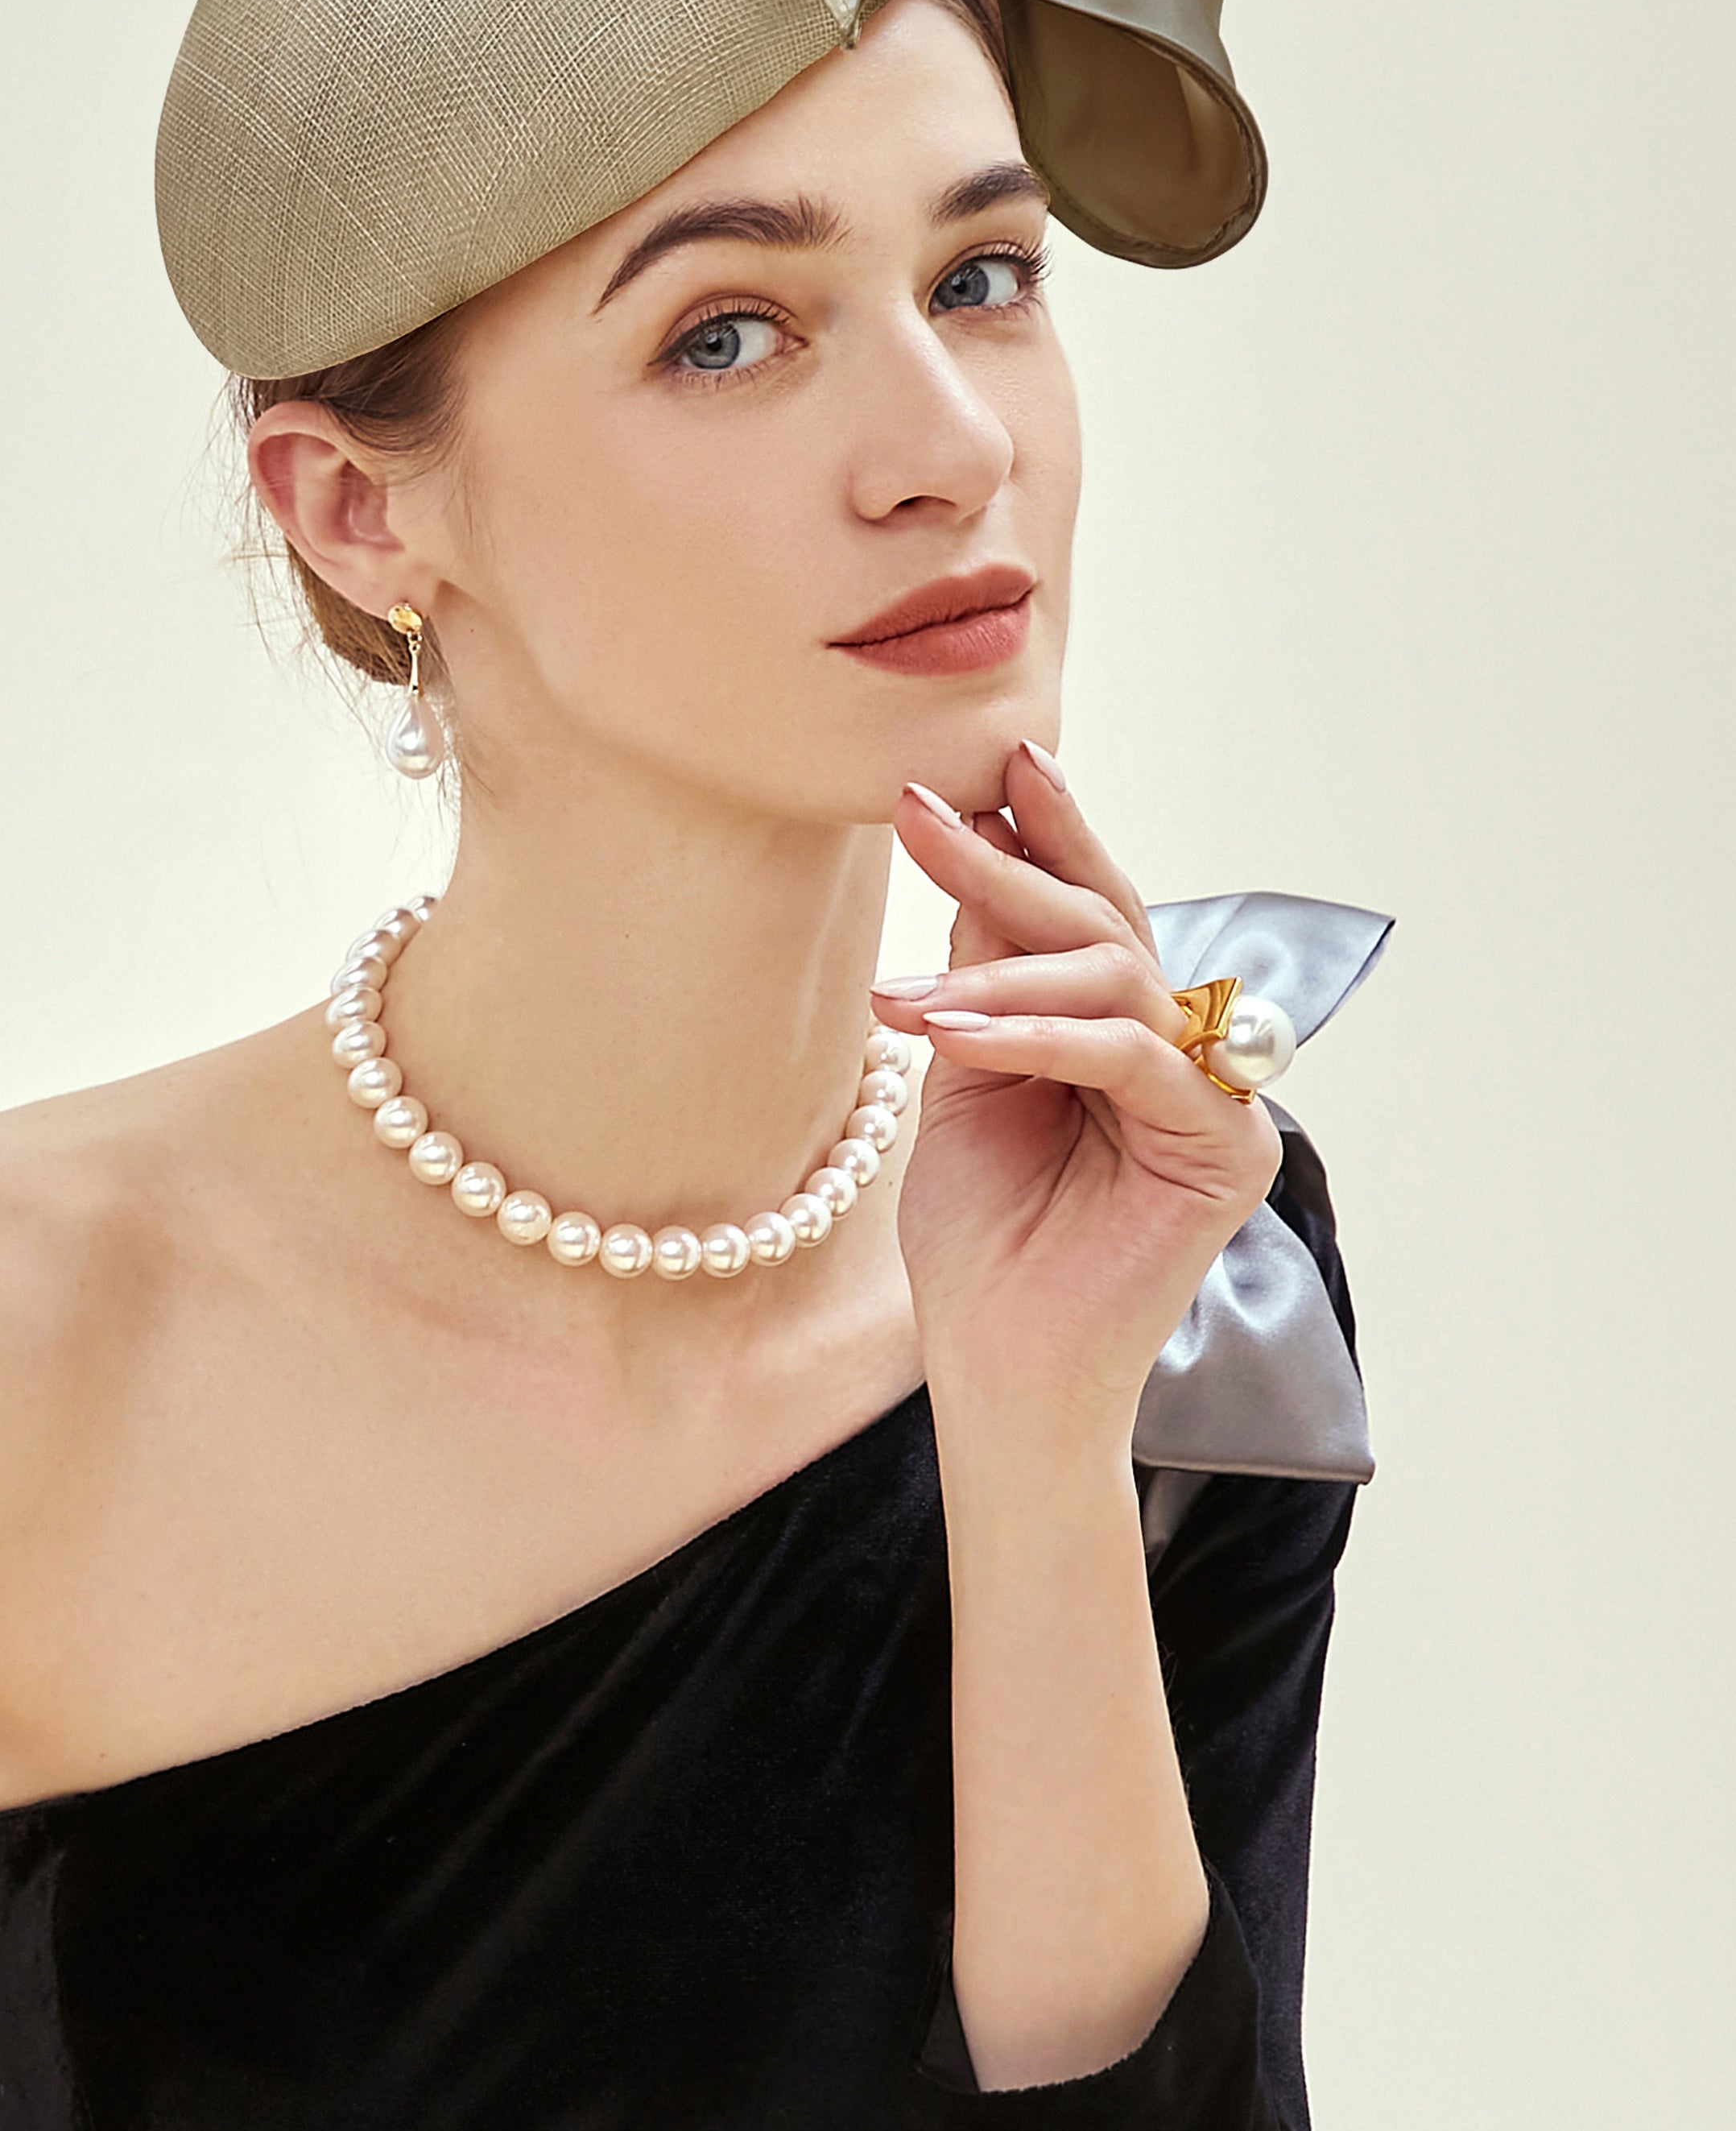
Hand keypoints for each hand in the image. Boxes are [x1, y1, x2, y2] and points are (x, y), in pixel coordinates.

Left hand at [872, 751, 1278, 1418]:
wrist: (998, 1369)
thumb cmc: (983, 1240)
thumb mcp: (964, 1079)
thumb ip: (986, 978)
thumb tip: (980, 845)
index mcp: (1127, 1034)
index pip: (1093, 915)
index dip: (1049, 834)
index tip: (990, 761)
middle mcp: (1186, 1055)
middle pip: (1106, 928)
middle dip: (1009, 864)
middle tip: (922, 812)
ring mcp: (1217, 1101)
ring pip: (1115, 980)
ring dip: (998, 975)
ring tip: (904, 1003)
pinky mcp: (1225, 1150)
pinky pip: (1129, 1057)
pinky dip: (1036, 1039)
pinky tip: (953, 1034)